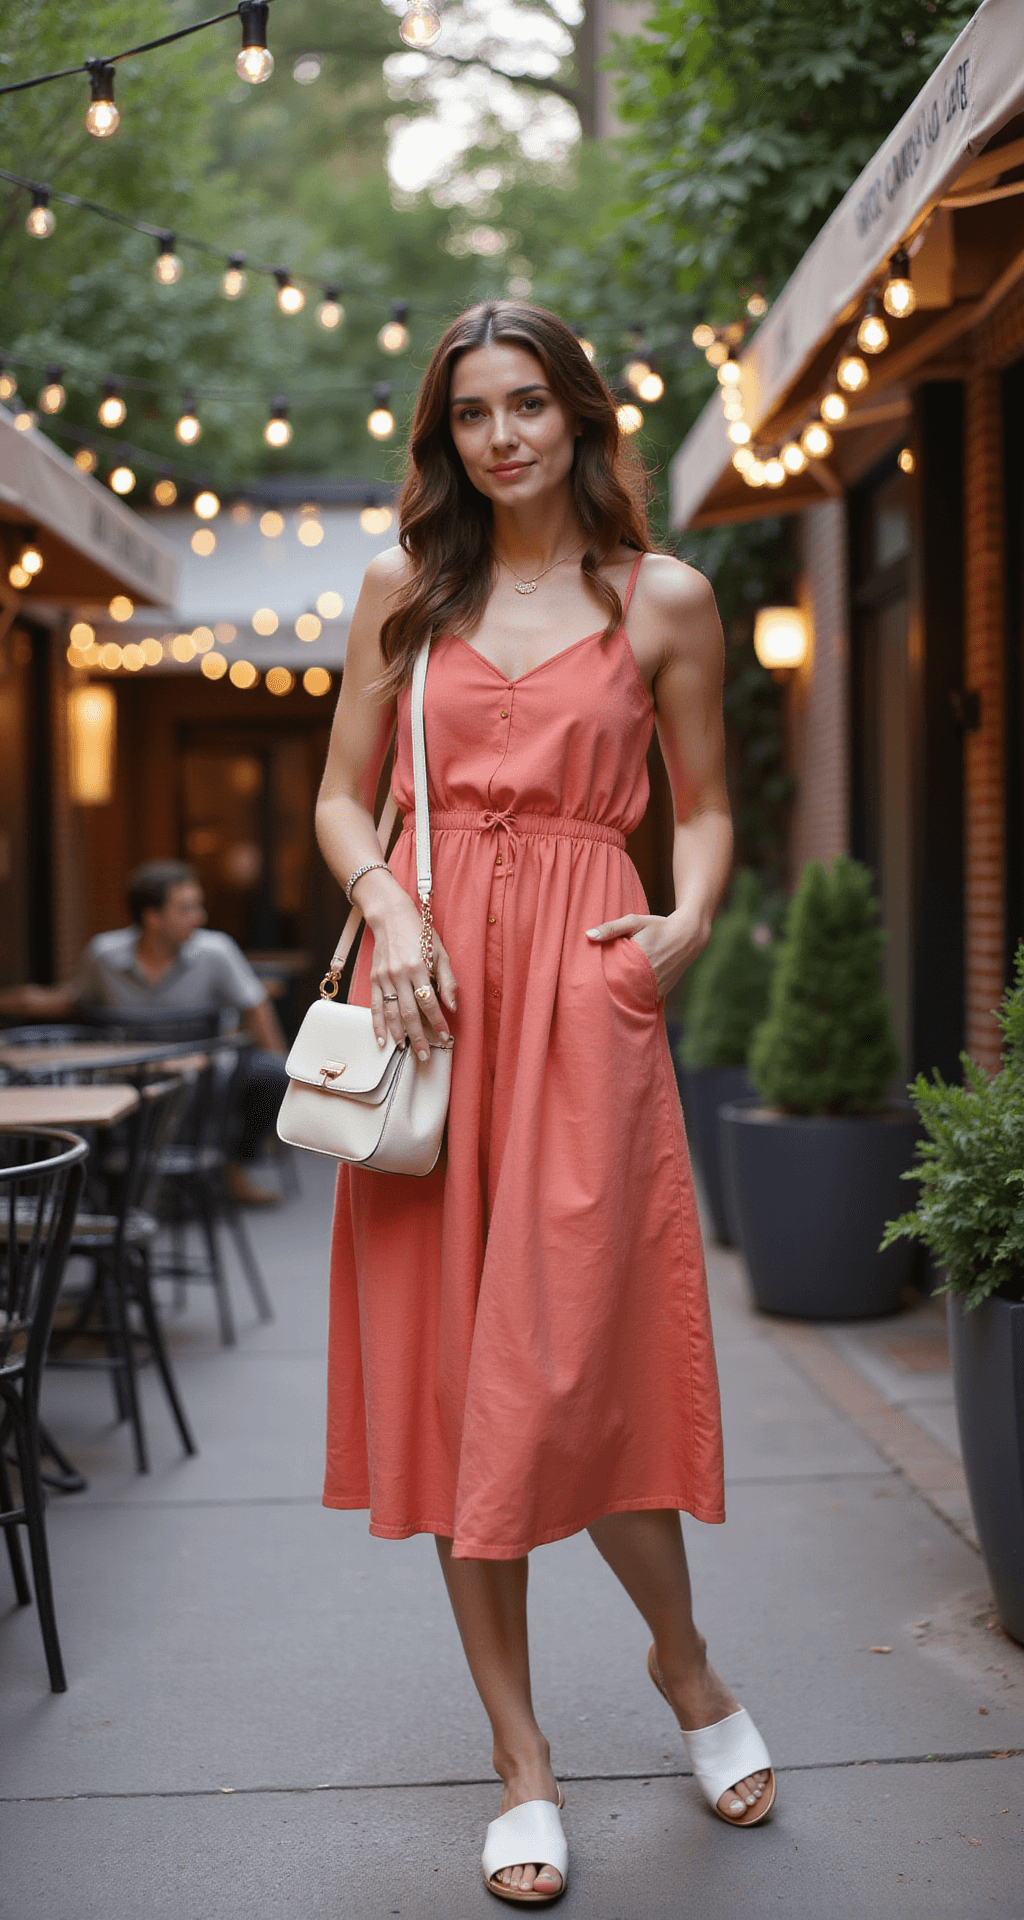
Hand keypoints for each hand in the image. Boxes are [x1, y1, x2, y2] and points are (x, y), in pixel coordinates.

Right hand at [358, 874, 456, 1059]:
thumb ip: (448, 980)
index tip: (444, 1037)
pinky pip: (375, 1007)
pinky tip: (382, 1041)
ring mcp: (384, 978)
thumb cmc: (420, 933)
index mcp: (418, 967)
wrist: (390, 917)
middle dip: (418, 1037)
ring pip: (391, 1013)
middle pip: (409, 1013)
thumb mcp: (440, 952)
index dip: (437, 1021)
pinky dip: (378, 1025)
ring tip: (406, 1051)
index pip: (429, 1001)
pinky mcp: (374, 979)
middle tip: (424, 1056)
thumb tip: (453, 1007)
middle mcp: (399, 974)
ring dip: (399, 1035)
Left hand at [585, 911, 709, 999]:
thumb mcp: (635, 921)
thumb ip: (611, 928)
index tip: (589, 982)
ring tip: (611, 994)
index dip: (601, 982)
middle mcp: (649, 977)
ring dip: (624, 996)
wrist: (688, 936)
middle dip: (610, 991)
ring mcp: (657, 987)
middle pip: (621, 991)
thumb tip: (588, 935)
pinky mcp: (663, 991)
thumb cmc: (659, 926)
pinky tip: (628, 993)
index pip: (612, 978)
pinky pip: (646, 999)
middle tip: (595, 992)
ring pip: (634, 997)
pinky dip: (637, 997)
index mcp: (638, 960)